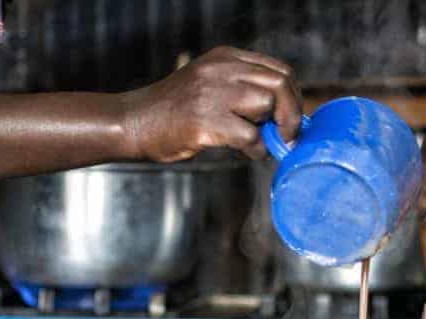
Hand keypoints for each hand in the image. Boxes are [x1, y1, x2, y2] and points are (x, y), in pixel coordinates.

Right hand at [121, 46, 302, 161]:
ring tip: (261, 143)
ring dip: (272, 130)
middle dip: (292, 113)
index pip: (277, 69)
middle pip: (280, 83)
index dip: (292, 96)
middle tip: (288, 135)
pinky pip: (250, 135)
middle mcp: (221, 70)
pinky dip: (256, 149)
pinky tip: (247, 153)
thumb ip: (241, 90)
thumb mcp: (208, 85)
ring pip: (267, 104)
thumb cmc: (171, 112)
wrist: (133, 122)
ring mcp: (213, 93)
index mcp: (225, 58)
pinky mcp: (206, 120)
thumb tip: (280, 114)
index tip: (291, 119)